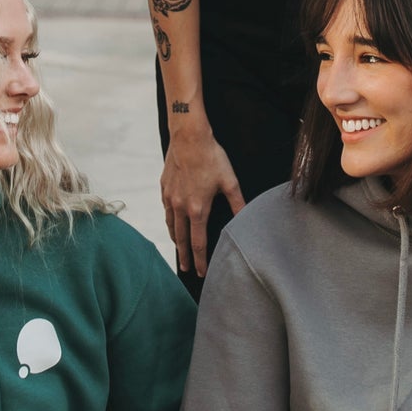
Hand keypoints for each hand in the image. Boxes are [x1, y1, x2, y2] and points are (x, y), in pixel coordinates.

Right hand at [160, 125, 244, 277]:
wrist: (188, 137)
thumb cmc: (211, 157)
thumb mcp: (229, 180)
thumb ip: (238, 203)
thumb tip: (247, 219)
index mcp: (198, 209)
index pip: (198, 242)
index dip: (199, 260)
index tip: (200, 273)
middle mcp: (180, 207)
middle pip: (182, 239)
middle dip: (184, 256)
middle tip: (185, 269)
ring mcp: (170, 198)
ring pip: (171, 225)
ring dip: (175, 240)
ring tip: (179, 249)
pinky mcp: (164, 187)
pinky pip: (165, 210)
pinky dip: (169, 221)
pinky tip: (171, 222)